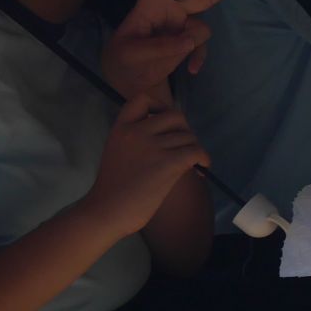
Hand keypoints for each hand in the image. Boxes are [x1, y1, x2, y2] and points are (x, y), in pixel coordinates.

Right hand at [83, 94, 211, 238]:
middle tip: (183, 147)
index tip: (165, 121)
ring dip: (194, 149)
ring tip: (190, 164)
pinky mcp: (167, 163)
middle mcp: (137, 132)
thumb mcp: (118, 151)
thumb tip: (172, 135)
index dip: (159, 105)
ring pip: (188, 137)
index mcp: (121, 128)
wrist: (107, 211)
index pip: (142, 99)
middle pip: (175, 116)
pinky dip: (204, 159)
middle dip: (184, 130)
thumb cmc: (113, 188)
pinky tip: (202, 168)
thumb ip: (138, 138)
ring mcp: (152, 147)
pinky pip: (196, 151)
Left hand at [101, 0, 248, 102]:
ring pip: (202, 29)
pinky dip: (198, 58)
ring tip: (176, 56)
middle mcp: (171, 12)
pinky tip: (191, 70)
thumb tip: (190, 41)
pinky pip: (202, 46)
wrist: (128, 82)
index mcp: (151, 5)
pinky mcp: (187, 44)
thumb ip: (160, 47)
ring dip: (192, 44)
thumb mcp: (132, 53)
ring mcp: (181, 28)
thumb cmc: (123, 60)